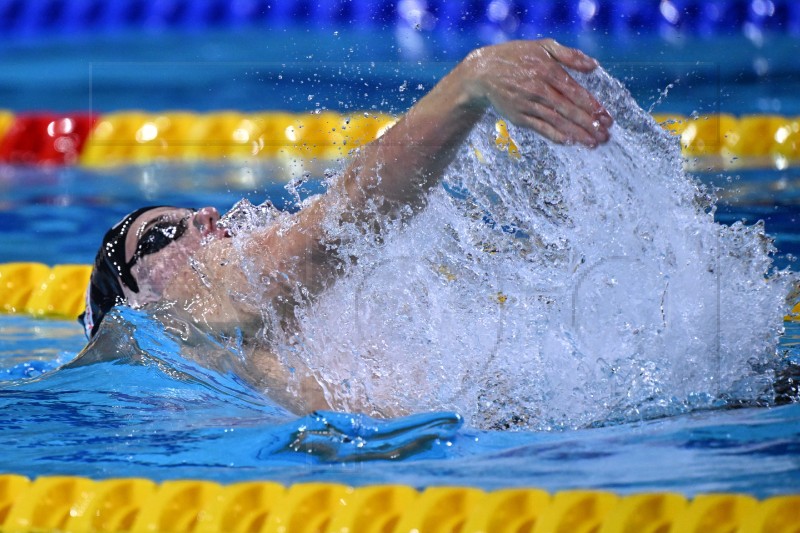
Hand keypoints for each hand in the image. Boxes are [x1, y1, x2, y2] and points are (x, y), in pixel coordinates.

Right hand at [462, 39, 612, 146]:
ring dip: (576, 133)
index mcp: (548, 70)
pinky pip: (540, 127)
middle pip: (569, 110)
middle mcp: (539, 89)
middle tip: (605, 135)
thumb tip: (593, 65)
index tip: (606, 117)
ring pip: (556, 121)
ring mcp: (528, 104)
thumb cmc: (517, 56)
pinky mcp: (519, 116)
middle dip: (589, 124)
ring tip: (593, 143)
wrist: (483, 72)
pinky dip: (554, 135)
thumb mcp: (543, 46)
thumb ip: (569, 55)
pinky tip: (569, 142)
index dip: (592, 106)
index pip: (575, 91)